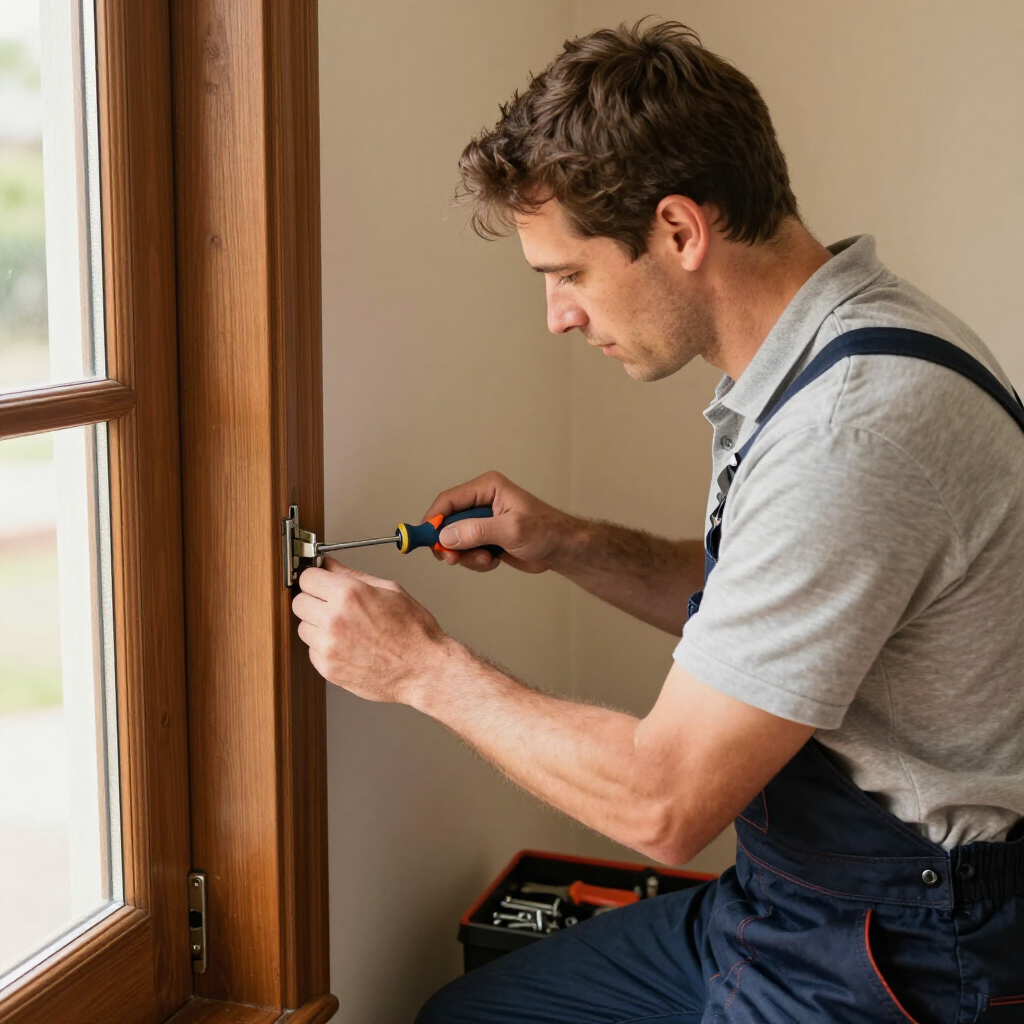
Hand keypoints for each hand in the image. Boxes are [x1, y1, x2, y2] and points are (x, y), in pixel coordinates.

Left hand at [292, 557, 447, 701]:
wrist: (423, 669)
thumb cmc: (414, 632)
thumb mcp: (390, 590)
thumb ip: (354, 576)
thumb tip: (331, 566)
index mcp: (349, 595)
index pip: (307, 577)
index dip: (315, 578)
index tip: (319, 581)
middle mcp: (334, 619)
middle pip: (299, 602)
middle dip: (313, 600)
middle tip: (330, 604)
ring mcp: (328, 646)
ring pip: (303, 627)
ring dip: (317, 625)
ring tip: (344, 628)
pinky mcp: (327, 668)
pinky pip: (312, 651)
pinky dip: (324, 647)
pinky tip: (347, 645)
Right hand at [423, 471, 576, 573]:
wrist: (563, 550)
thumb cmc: (546, 531)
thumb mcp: (511, 530)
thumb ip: (477, 531)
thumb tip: (446, 536)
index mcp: (487, 487)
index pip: (448, 500)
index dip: (433, 519)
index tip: (425, 539)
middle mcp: (481, 501)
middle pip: (447, 522)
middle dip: (450, 543)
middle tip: (453, 559)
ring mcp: (483, 521)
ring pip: (455, 540)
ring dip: (466, 555)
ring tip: (487, 559)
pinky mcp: (485, 537)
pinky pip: (466, 551)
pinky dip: (476, 561)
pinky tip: (494, 561)